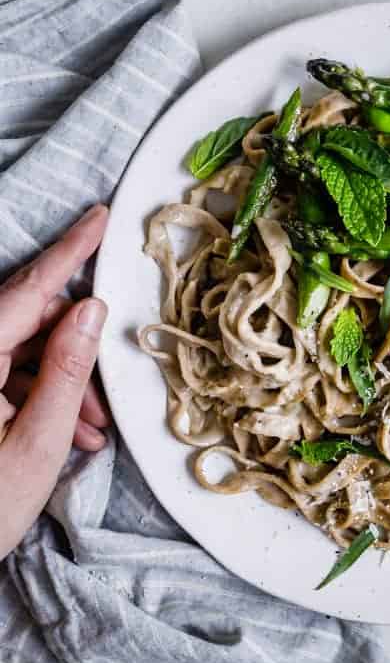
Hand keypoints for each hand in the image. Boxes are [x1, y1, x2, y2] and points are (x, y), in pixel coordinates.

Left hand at [0, 204, 109, 558]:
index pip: (26, 291)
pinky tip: (68, 432)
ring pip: (18, 351)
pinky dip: (37, 396)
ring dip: (60, 380)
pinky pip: (2, 375)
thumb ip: (67, 371)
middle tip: (105, 390)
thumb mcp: (36, 444)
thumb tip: (90, 311)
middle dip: (74, 346)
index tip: (100, 217)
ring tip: (90, 429)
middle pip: (24, 321)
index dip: (69, 253)